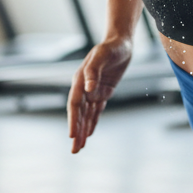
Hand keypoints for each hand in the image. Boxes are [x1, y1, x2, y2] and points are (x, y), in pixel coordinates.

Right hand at [68, 37, 133, 152]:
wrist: (121, 43)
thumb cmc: (111, 47)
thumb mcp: (103, 55)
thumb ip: (93, 72)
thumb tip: (88, 89)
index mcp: (80, 79)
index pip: (74, 104)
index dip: (73, 120)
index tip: (71, 135)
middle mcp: (84, 87)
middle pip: (78, 113)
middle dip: (76, 131)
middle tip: (74, 150)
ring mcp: (93, 91)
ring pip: (86, 115)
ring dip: (83, 131)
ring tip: (79, 148)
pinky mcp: (103, 93)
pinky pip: (96, 112)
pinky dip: (92, 123)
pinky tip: (88, 134)